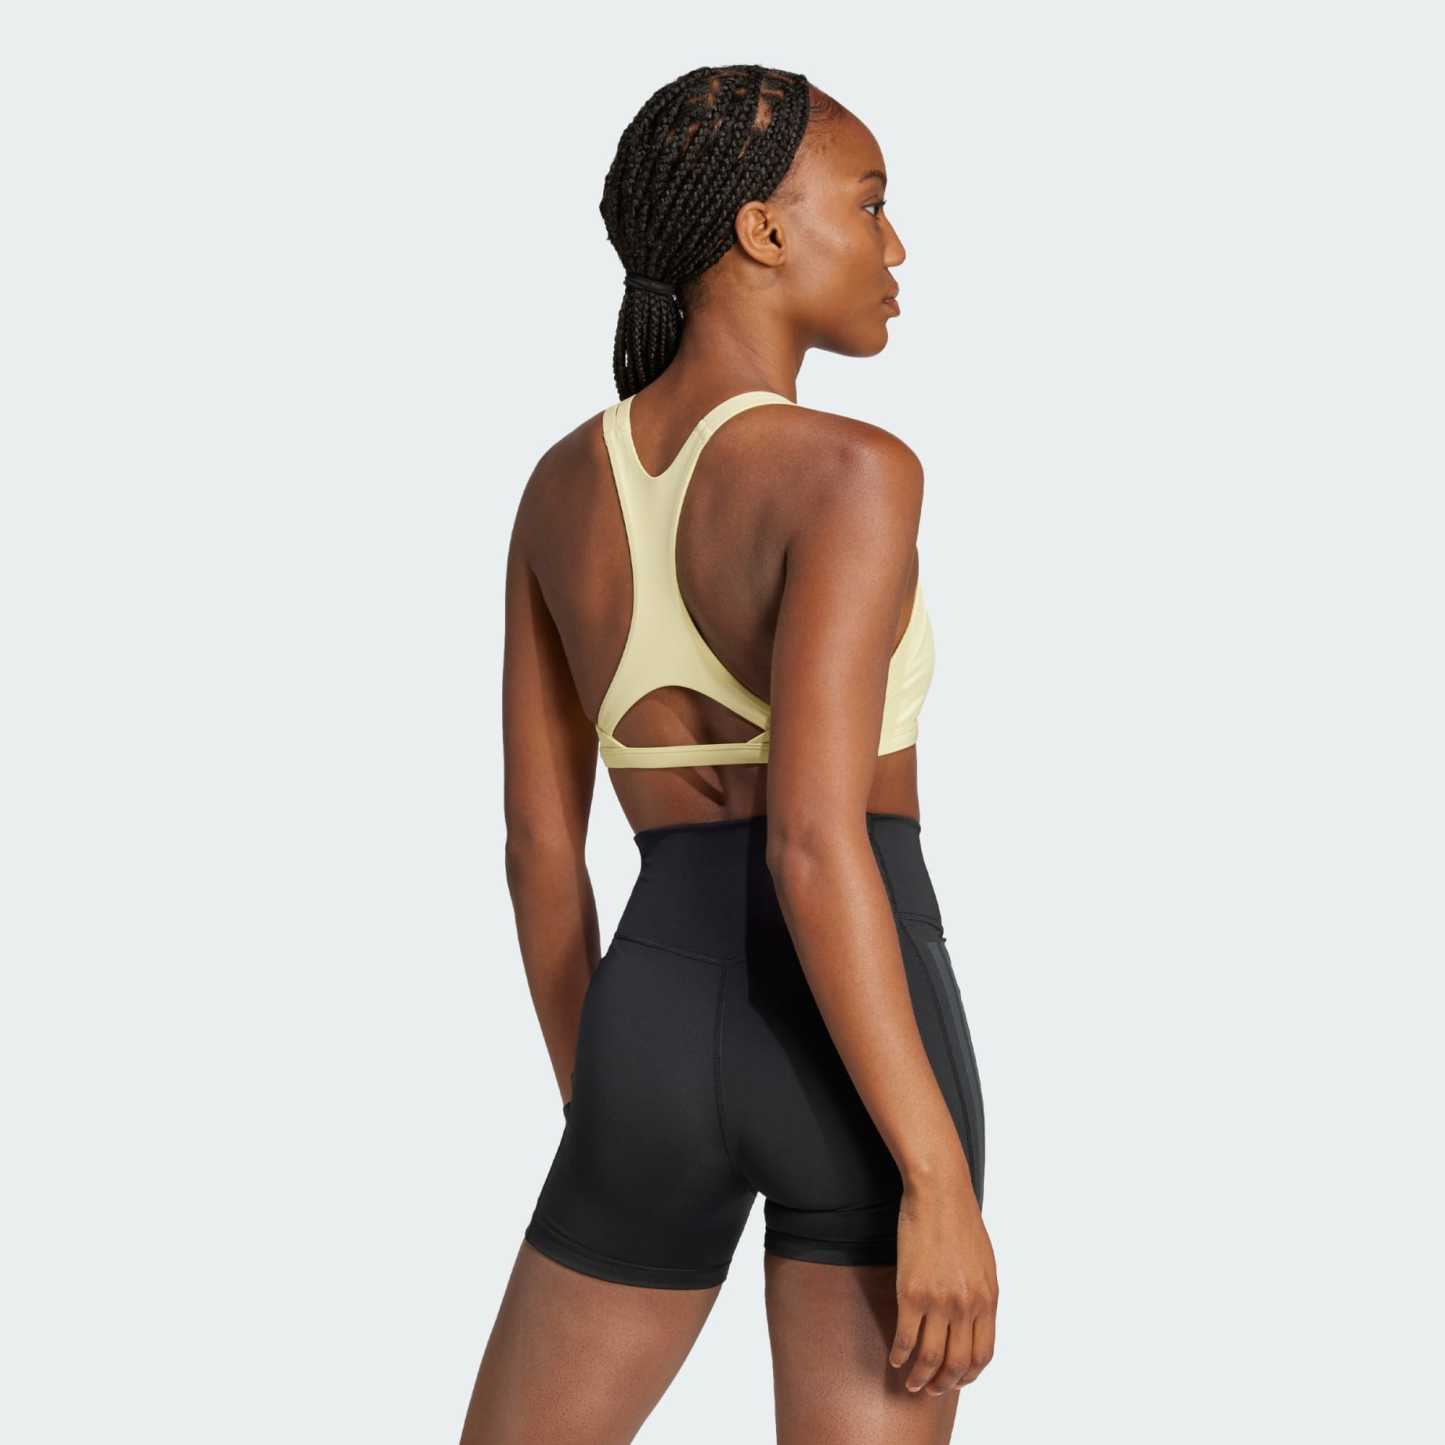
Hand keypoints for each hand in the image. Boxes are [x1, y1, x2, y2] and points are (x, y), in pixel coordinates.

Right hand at [889, 1165, 997, 1394]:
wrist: (939, 1192)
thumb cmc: (960, 1221)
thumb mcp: (984, 1263)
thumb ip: (982, 1295)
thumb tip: (975, 1321)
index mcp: (988, 1299)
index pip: (982, 1355)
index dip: (968, 1375)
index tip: (956, 1380)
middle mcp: (967, 1306)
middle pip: (957, 1364)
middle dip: (944, 1384)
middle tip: (931, 1390)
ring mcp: (940, 1301)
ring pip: (931, 1358)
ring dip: (920, 1378)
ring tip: (911, 1383)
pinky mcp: (912, 1292)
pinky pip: (906, 1337)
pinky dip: (900, 1354)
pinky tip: (895, 1358)